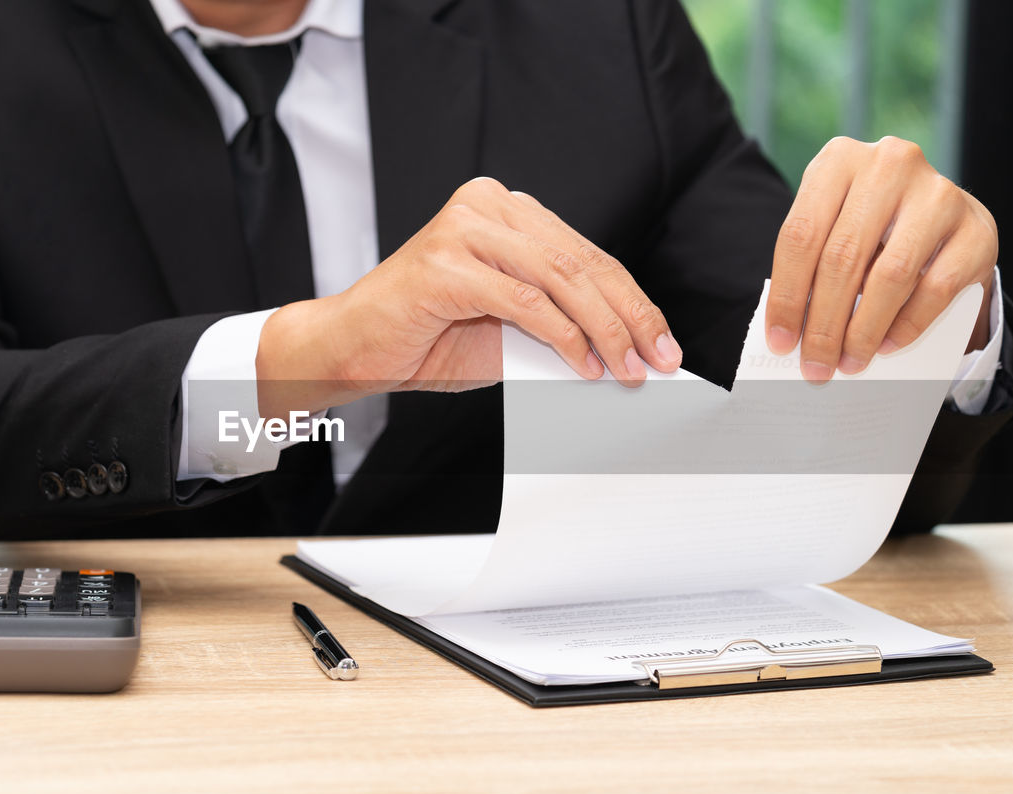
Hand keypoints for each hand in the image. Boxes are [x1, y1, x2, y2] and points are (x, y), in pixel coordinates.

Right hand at [256, 177, 682, 416]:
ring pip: (561, 279)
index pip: (586, 253)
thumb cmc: (422, 337)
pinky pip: (525, 301)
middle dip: (629, 316)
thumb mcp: (506, 328)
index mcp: (504, 209)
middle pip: (581, 261)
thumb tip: (623, 349)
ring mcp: (464, 229)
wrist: (351, 349)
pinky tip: (584, 363)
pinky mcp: (447, 263)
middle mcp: (486, 205)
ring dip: (604, 330)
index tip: (661, 341)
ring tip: (626, 369)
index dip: (631, 300)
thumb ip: (557, 325)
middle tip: (656, 358)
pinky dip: (563, 336)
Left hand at [767, 136, 997, 381]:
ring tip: (849, 361)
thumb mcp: (832, 227)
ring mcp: (937, 192)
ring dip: (864, 329)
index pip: (800, 236)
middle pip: (842, 257)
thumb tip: (791, 332)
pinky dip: (907, 324)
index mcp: (838, 160)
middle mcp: (888, 164)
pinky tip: (887, 345)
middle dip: (824, 323)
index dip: (786, 296)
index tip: (780, 341)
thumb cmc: (868, 225)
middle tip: (816, 364)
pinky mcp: (975, 225)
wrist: (939, 214)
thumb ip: (811, 264)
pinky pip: (935, 287)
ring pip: (889, 275)